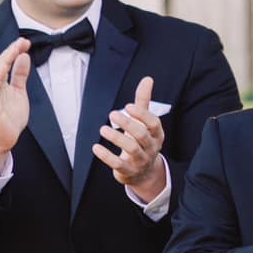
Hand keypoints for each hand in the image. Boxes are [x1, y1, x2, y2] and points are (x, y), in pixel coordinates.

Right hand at [0, 38, 31, 175]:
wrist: (4, 138)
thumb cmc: (9, 115)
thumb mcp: (19, 91)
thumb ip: (20, 74)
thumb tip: (24, 56)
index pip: (5, 62)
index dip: (14, 51)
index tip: (25, 41)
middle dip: (10, 51)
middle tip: (22, 40)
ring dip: (4, 61)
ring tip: (14, 49)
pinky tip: (3, 69)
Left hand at [94, 76, 166, 199]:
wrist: (144, 173)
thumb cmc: (142, 142)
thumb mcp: (145, 123)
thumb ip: (144, 102)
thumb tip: (148, 79)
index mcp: (157, 134)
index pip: (154, 123)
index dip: (142, 115)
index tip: (128, 106)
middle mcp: (152, 147)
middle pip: (142, 135)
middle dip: (128, 124)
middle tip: (112, 114)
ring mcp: (141, 160)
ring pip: (131, 148)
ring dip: (116, 138)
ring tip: (103, 129)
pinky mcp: (129, 171)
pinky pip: (118, 164)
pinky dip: (106, 156)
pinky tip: (96, 147)